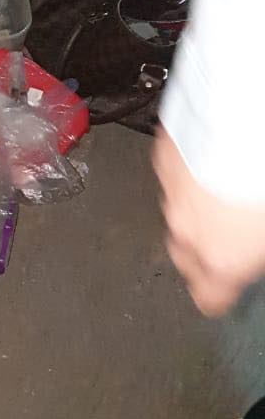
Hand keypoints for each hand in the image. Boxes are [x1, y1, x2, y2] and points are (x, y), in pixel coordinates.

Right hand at [153, 127, 264, 315]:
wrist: (239, 120)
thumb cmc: (260, 174)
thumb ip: (256, 245)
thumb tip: (254, 244)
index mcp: (221, 258)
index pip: (208, 299)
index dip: (216, 298)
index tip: (219, 296)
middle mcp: (188, 231)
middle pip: (185, 258)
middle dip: (202, 253)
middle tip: (225, 238)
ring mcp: (171, 193)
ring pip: (177, 214)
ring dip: (196, 210)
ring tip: (222, 192)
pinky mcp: (164, 157)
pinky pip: (173, 177)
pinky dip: (188, 175)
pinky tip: (210, 162)